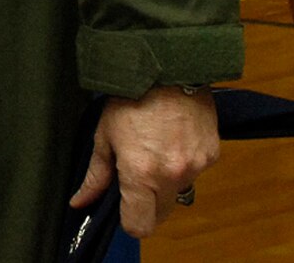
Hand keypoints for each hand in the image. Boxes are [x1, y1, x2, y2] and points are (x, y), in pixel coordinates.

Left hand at [69, 87, 218, 238]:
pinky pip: (196, 171)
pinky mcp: (212, 155)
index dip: (129, 220)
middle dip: (148, 202)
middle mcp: (172, 176)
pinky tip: (173, 138)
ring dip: (167, 180)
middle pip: (161, 213)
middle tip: (136, 174)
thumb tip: (81, 202)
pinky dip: (184, 163)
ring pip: (180, 191)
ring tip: (155, 146)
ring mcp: (196, 167)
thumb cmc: (130, 99)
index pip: (140, 226)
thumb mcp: (104, 135)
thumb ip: (96, 175)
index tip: (123, 207)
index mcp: (141, 175)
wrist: (168, 69)